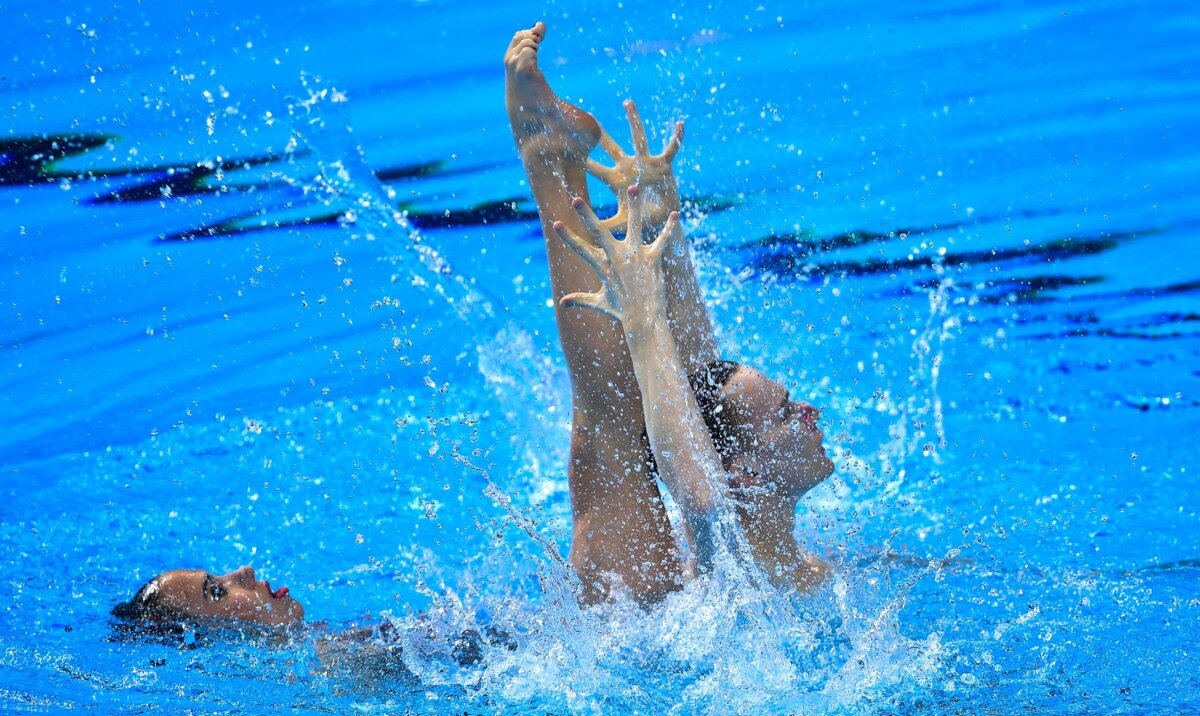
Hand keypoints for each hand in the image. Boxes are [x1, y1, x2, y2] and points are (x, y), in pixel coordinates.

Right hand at [553, 186, 682, 332]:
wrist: (643, 320)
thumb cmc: (621, 311)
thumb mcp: (599, 302)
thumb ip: (581, 299)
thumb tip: (563, 303)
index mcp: (603, 267)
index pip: (580, 249)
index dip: (567, 237)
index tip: (555, 223)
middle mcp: (617, 259)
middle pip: (599, 232)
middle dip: (586, 215)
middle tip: (575, 200)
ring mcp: (635, 257)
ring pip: (633, 226)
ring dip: (634, 206)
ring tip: (634, 187)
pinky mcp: (653, 260)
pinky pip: (662, 240)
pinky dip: (669, 227)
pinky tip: (675, 213)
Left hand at [588, 100, 683, 231]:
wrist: (663, 222)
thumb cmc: (641, 221)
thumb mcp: (620, 223)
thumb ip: (604, 226)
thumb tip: (584, 233)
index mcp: (616, 180)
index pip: (595, 168)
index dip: (583, 160)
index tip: (567, 146)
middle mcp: (629, 167)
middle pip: (611, 147)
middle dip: (601, 134)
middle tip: (588, 115)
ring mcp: (646, 164)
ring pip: (639, 138)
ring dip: (633, 120)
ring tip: (627, 102)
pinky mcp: (664, 165)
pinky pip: (672, 149)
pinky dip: (677, 137)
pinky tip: (680, 124)